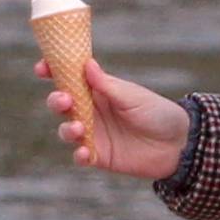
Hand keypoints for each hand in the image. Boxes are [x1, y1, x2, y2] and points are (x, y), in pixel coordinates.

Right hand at [54, 64, 187, 179]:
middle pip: (62, 104)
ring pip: (66, 130)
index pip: (70, 78)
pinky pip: (80, 156)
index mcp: (98, 90)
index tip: (42, 68)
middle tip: (65, 100)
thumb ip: (107, 84)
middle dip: (56, 101)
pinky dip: (79, 155)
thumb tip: (86, 63)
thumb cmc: (157, 113)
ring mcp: (94, 134)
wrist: (178, 143)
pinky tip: (86, 153)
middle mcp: (92, 111)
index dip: (53, 72)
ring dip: (67, 129)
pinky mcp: (100, 155)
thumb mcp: (132, 96)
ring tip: (80, 129)